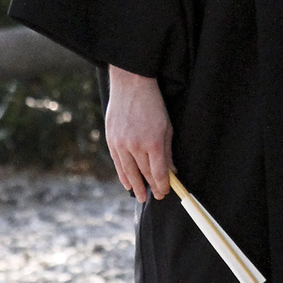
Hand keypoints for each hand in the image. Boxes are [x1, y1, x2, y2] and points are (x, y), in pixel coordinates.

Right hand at [106, 67, 172, 202]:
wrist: (131, 84)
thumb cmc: (153, 104)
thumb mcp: (166, 127)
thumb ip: (167, 151)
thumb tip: (171, 171)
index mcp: (154, 143)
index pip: (158, 173)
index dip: (162, 185)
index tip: (165, 192)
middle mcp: (136, 146)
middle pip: (144, 174)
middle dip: (150, 187)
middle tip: (155, 197)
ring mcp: (121, 143)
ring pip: (129, 171)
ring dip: (135, 186)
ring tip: (140, 196)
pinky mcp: (111, 140)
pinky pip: (117, 163)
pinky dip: (122, 175)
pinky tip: (127, 183)